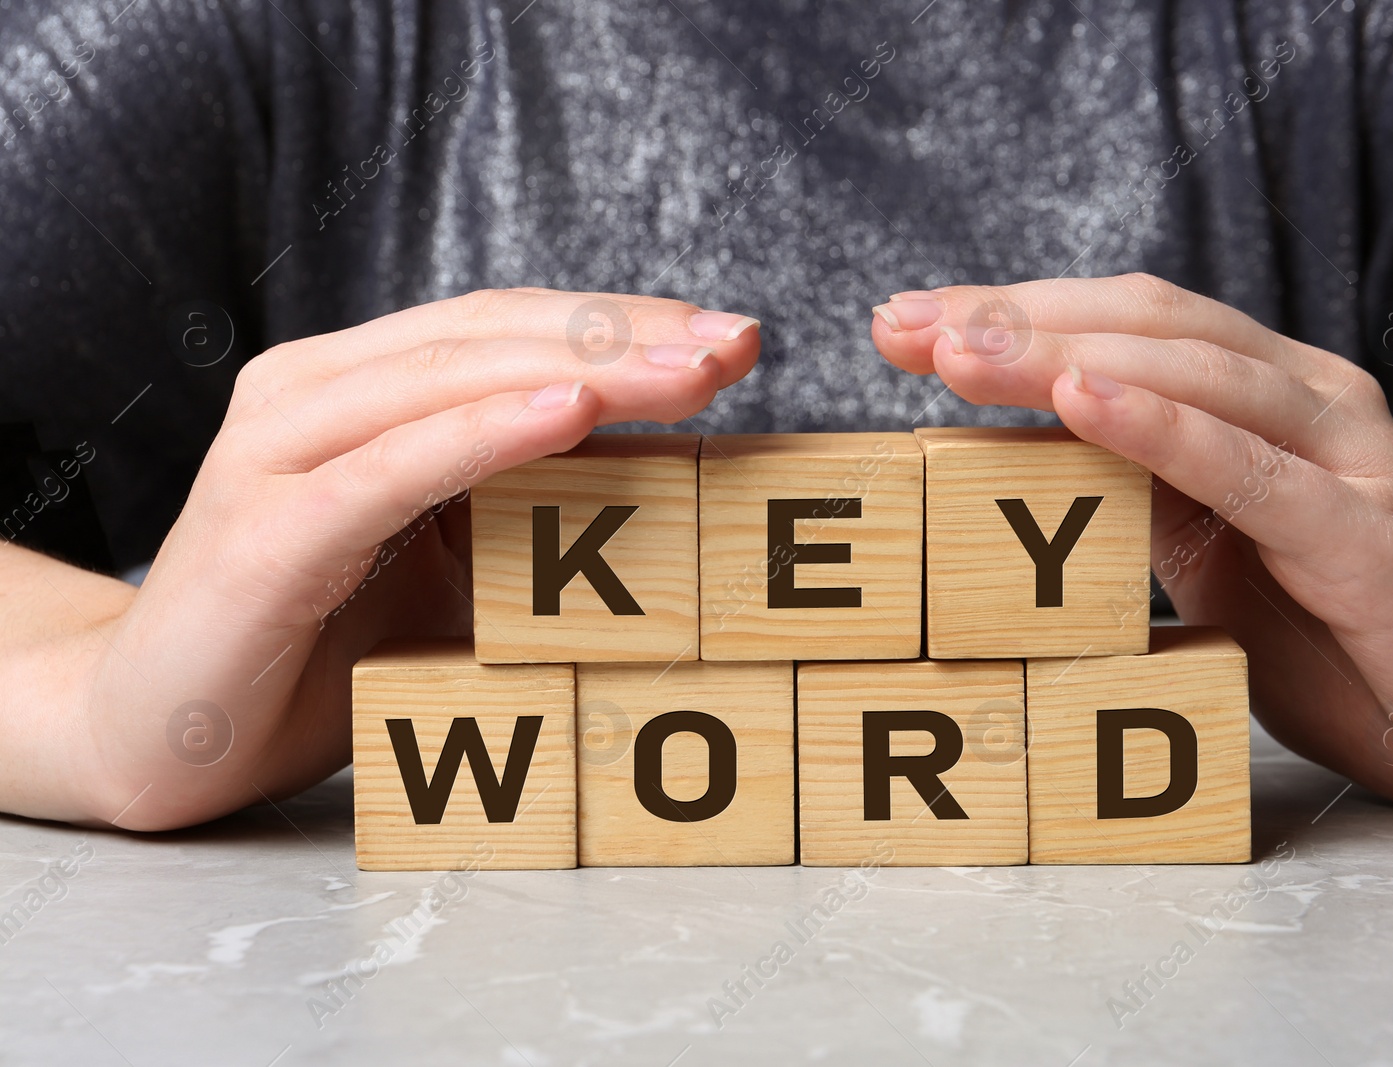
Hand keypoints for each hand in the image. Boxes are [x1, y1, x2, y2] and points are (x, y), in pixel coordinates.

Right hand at [53, 288, 759, 829]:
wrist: (160, 734)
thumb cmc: (316, 647)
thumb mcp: (444, 565)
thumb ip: (521, 509)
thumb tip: (668, 485)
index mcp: (359, 386)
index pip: (509, 328)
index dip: (622, 323)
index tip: (731, 341)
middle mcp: (313, 393)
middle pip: (493, 335)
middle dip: (627, 336)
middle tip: (737, 346)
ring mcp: (279, 452)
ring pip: (451, 380)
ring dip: (584, 369)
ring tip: (690, 374)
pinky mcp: (266, 531)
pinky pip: (392, 467)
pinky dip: (486, 435)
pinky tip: (573, 413)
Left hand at [873, 274, 1392, 817]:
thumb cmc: (1341, 629)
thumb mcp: (1212, 552)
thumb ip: (1138, 493)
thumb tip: (1014, 459)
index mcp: (1265, 398)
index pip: (1127, 325)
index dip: (1014, 311)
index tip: (902, 323)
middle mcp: (1309, 404)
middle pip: (1148, 328)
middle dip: (1014, 321)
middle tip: (902, 326)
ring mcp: (1347, 460)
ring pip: (1195, 376)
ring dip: (1064, 357)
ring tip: (960, 351)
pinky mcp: (1370, 536)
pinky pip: (1255, 470)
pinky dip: (1163, 427)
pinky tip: (1082, 399)